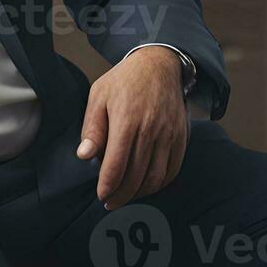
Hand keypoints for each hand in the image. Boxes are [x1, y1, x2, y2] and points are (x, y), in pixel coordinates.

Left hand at [76, 47, 188, 208]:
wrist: (160, 64)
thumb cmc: (125, 80)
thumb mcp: (99, 96)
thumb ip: (92, 128)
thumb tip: (84, 155)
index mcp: (126, 120)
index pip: (115, 166)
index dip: (107, 186)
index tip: (101, 195)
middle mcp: (150, 129)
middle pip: (136, 176)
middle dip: (121, 195)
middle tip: (111, 202)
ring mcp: (169, 134)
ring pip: (155, 177)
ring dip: (140, 193)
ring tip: (127, 195)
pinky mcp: (181, 136)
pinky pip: (172, 170)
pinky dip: (160, 184)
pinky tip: (147, 185)